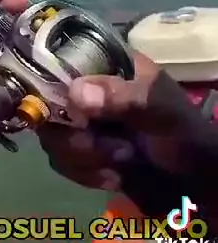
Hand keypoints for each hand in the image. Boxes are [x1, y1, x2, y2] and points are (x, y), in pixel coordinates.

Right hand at [38, 51, 195, 191]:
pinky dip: (85, 174)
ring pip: (52, 136)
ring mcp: (83, 123)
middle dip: (71, 133)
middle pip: (47, 103)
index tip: (62, 104)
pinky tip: (113, 178)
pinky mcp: (82, 154)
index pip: (62, 57)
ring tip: (120, 162)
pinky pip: (61, 162)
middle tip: (97, 145)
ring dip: (82, 156)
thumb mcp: (159, 109)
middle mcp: (89, 90)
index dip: (51, 79)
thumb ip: (122, 97)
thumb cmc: (182, 134)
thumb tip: (75, 92)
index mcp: (108, 66)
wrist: (195, 184)